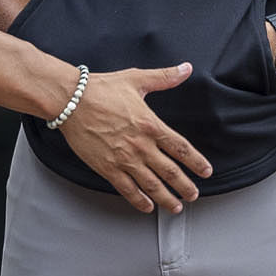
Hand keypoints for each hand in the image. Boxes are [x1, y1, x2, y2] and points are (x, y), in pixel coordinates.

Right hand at [58, 65, 211, 213]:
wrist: (69, 100)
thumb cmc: (101, 88)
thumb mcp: (136, 79)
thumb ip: (165, 77)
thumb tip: (186, 68)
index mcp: (150, 125)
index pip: (181, 148)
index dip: (196, 162)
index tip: (206, 171)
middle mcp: (140, 145)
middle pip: (170, 171)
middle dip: (185, 186)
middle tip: (194, 195)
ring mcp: (124, 159)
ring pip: (152, 185)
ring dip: (167, 198)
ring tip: (176, 207)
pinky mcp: (107, 168)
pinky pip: (127, 189)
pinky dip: (139, 200)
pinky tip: (147, 206)